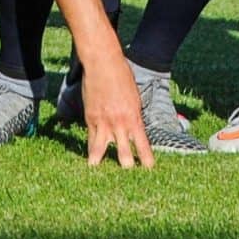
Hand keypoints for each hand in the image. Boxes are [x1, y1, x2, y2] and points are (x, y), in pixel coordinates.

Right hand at [78, 52, 155, 169]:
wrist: (103, 64)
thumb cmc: (122, 76)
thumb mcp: (134, 98)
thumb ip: (133, 116)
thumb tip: (134, 128)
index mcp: (134, 118)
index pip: (143, 145)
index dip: (146, 160)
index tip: (149, 170)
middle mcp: (119, 124)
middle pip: (124, 154)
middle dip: (126, 166)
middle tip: (126, 175)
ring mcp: (103, 122)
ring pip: (101, 150)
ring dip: (100, 162)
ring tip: (98, 173)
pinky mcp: (90, 118)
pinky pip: (90, 137)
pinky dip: (90, 147)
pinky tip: (90, 156)